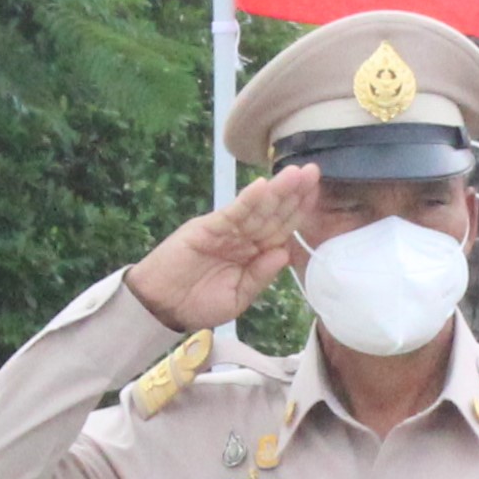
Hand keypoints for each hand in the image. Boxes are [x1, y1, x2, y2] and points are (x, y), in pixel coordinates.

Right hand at [125, 170, 315, 331]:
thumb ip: (260, 276)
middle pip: (274, 213)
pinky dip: (246, 201)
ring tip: (295, 174)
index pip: (282, 228)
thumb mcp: (237, 297)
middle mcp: (243, 237)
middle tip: (313, 171)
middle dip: (294, 193)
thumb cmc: (198, 304)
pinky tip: (262, 187)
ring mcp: (226, 230)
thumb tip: (285, 253)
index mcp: (254, 253)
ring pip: (256, 209)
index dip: (299, 211)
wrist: (161, 307)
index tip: (316, 193)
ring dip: (276, 191)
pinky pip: (231, 214)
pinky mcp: (207, 227)